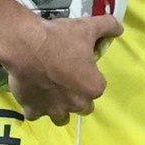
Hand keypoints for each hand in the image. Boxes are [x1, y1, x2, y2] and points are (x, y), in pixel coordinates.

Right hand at [0, 14, 122, 124]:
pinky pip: (36, 114)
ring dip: (59, 107)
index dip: (89, 75)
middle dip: (78, 96)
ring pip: (62, 117)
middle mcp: (76, 104)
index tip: (80, 64)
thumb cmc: (61, 38)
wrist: (26, 45)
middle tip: (67, 78)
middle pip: (83, 106)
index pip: (97, 85)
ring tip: (51, 91)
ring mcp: (54, 110)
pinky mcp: (33, 110)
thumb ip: (109, 27)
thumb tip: (119, 29)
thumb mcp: (89, 27)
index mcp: (93, 87)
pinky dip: (35, 106)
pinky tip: (33, 92)